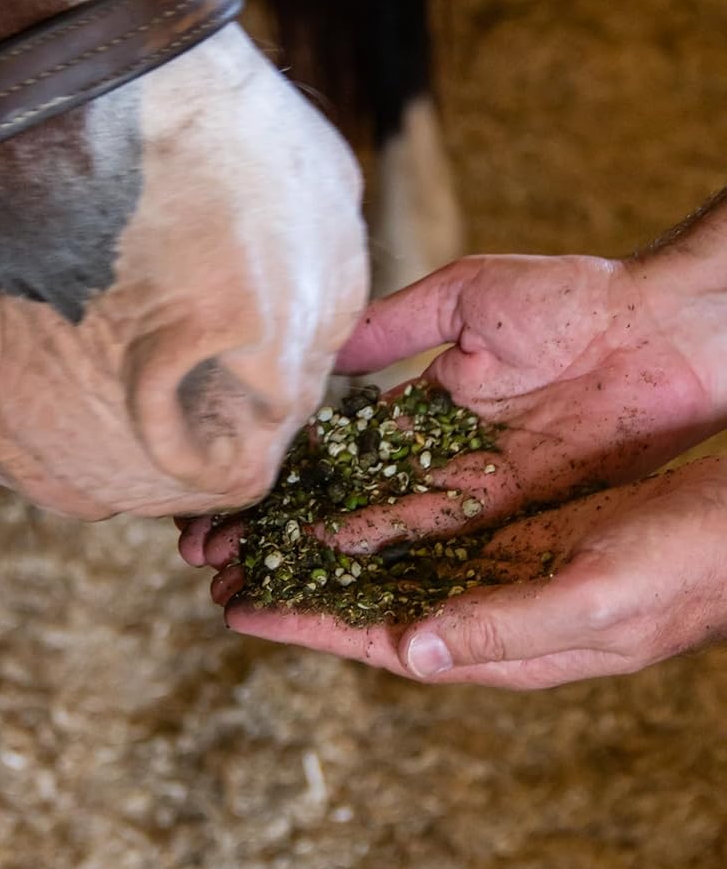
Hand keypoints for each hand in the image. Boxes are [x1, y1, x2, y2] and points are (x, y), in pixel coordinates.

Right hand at [179, 249, 726, 572]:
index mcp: (428, 404)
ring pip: (378, 525)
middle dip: (277, 529)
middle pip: (344, 500)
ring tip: (244, 572)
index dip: (280, 475)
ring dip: (312, 549)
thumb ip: (391, 327)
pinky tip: (320, 555)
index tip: (221, 492)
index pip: (338, 450)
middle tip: (206, 556)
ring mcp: (474, 484)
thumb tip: (321, 353)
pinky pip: (434, 526)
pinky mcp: (512, 504)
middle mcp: (441, 454)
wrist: (663, 327)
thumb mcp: (463, 296)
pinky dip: (376, 541)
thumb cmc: (572, 297)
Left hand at [223, 457, 726, 688]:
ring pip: (392, 564)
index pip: (383, 645)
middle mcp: (491, 611)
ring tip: (261, 532)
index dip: (309, 630)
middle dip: (299, 593)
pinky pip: (429, 523)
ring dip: (327, 551)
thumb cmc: (687, 570)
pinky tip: (341, 492)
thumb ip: (507, 625)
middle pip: (371, 607)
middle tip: (220, 570)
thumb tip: (412, 648)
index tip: (237, 614)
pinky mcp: (518, 526)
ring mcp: (503, 568)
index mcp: (504, 646)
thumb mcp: (598, 601)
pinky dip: (379, 512)